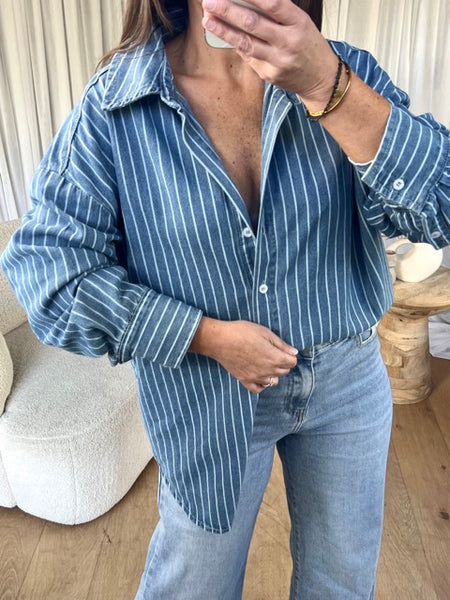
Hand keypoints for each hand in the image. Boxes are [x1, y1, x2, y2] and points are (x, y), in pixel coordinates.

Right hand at [189, 317, 297, 393]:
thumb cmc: (242, 332)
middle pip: (284, 372)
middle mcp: (267, 370)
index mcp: (274, 357)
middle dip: (283, 363)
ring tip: (266, 363)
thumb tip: (294, 352)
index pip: (292, 362)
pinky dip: (262, 384)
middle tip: (274, 353)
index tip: (284, 349)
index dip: (290, 355)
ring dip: (274, 373)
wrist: (220, 340)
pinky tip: (259, 375)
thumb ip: (281, 344)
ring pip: (273, 382)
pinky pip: (258, 389)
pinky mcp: (245, 381)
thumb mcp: (264, 332)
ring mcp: (256, 377)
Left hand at [201, 0, 337, 107]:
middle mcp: (289, 42)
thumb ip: (277, 13)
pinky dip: (236, 44)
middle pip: (253, 23)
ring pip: (246, 43)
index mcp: (298, 23)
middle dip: (228, 11)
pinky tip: (224, 35)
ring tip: (209, 20)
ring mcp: (278, 61)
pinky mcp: (270, 75)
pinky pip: (249, 57)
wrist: (321, 78)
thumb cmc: (308, 46)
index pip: (273, 4)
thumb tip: (246, 2)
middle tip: (210, 2)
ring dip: (224, 30)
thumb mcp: (300, 23)